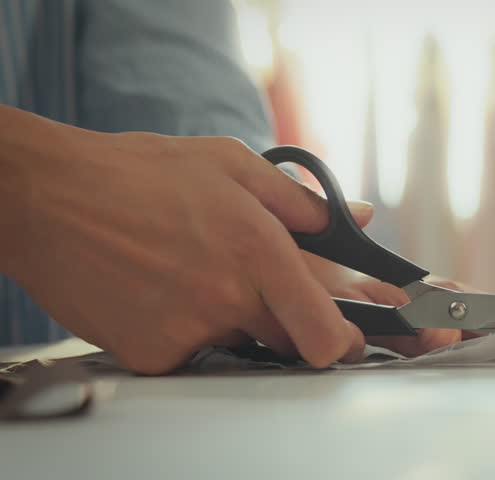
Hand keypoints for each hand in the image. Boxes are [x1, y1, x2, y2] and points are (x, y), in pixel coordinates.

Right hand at [1, 107, 368, 373]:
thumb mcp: (231, 164)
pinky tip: (157, 289)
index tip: (342, 338)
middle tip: (249, 282)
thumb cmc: (139, 173)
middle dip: (284, 320)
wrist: (48, 197)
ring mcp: (186, 331)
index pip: (325, 333)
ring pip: (234, 342)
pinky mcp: (149, 354)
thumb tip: (353, 216)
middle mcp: (227, 298)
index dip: (342, 342)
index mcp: (259, 250)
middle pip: (287, 343)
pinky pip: (187, 353)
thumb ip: (301, 200)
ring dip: (226, 318)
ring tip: (187, 270)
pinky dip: (180, 329)